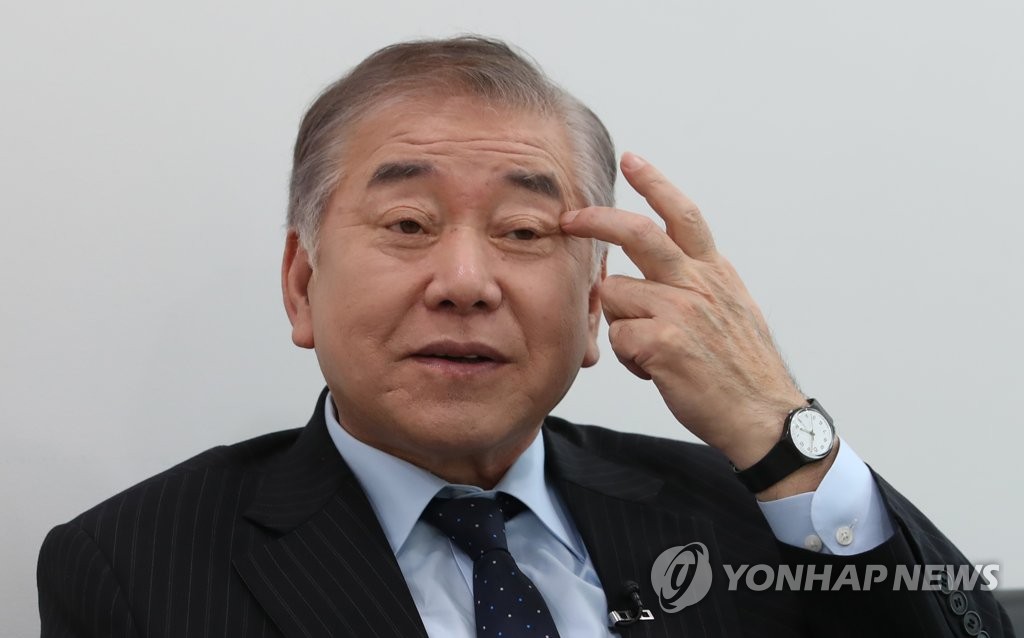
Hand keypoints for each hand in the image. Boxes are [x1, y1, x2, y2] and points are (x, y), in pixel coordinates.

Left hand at [560, 152, 806, 469]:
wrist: (764, 417)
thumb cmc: (742, 371)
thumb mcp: (731, 311)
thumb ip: (698, 284)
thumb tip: (663, 269)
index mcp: (716, 273)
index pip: (684, 215)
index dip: (655, 184)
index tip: (632, 160)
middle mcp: (699, 282)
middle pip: (636, 233)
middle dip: (595, 220)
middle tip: (568, 220)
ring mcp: (682, 310)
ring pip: (614, 294)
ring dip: (620, 323)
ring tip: (650, 351)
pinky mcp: (664, 342)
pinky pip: (618, 337)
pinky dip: (629, 358)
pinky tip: (655, 371)